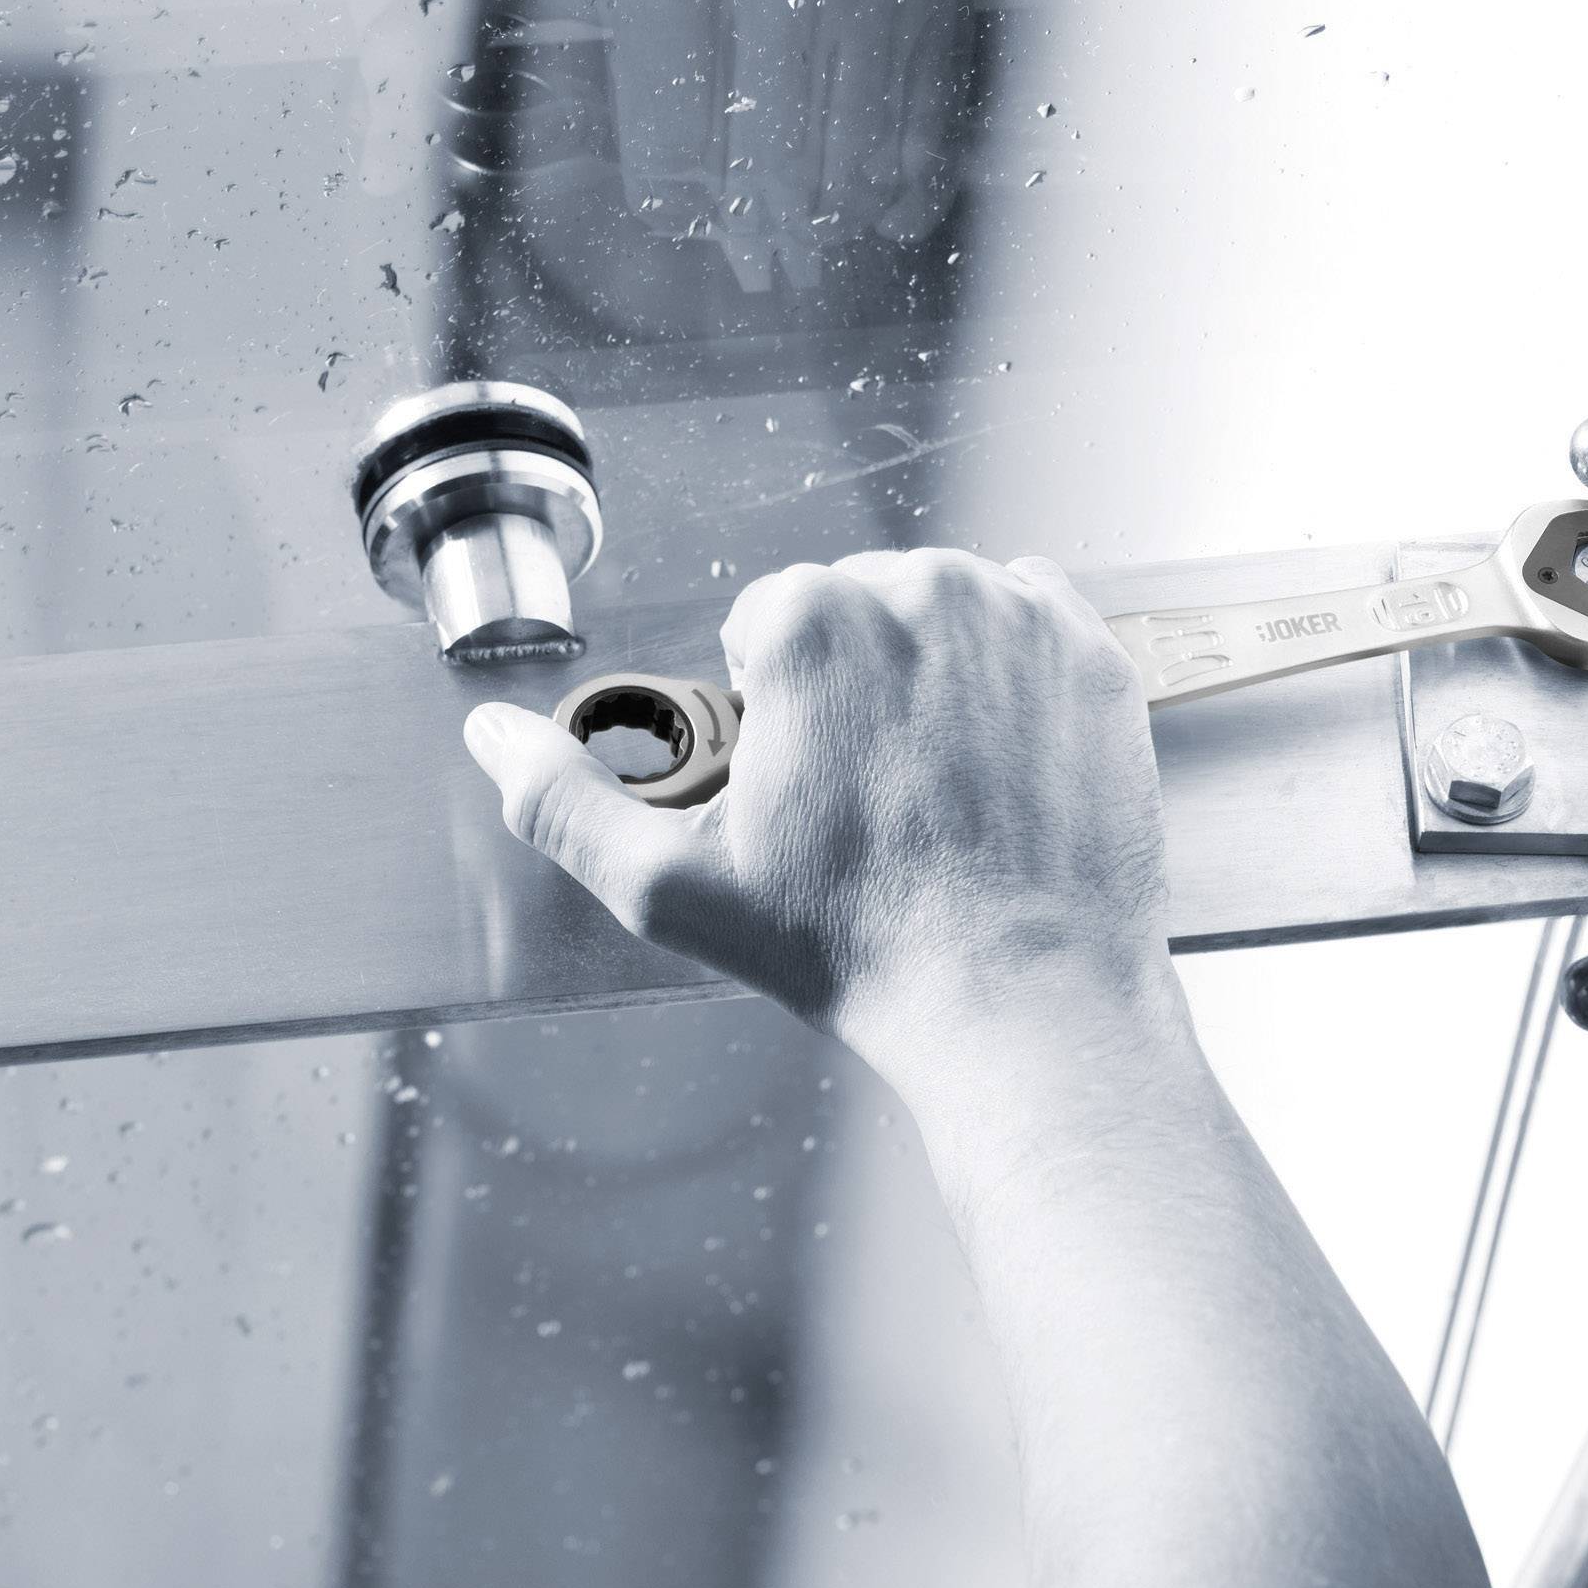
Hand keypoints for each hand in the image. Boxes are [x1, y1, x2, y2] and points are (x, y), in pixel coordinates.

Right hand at [462, 551, 1173, 1074]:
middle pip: (857, 606)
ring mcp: (1022, 618)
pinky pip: (1032, 621)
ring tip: (934, 784)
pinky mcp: (1093, 655)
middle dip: (852, 681)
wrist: (1020, 997)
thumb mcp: (673, 885)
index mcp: (817, 618)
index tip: (803, 782)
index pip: (765, 621)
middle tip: (868, 797)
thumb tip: (494, 738)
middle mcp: (926, 590)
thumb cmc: (860, 944)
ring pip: (945, 611)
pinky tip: (996, 757)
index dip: (772, 708)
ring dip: (930, 673)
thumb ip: (562, 799)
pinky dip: (1011, 675)